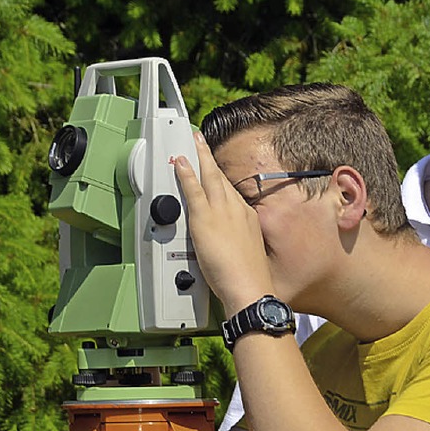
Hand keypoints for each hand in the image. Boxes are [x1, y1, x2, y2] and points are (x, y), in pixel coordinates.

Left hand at [175, 133, 274, 315]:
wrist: (250, 287)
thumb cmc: (250, 278)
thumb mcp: (248, 255)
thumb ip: (238, 245)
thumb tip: (233, 248)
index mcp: (248, 219)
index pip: (232, 193)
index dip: (222, 180)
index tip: (216, 172)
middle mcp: (237, 210)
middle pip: (222, 179)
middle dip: (211, 160)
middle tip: (202, 143)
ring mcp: (222, 212)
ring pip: (210, 177)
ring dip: (200, 158)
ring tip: (193, 143)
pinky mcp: (205, 218)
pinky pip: (193, 190)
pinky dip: (186, 173)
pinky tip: (179, 162)